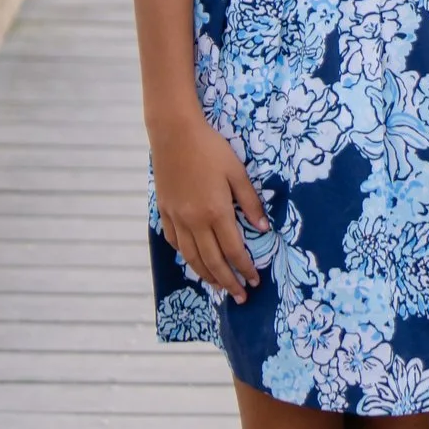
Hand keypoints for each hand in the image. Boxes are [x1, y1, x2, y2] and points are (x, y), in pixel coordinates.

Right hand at [149, 99, 267, 295]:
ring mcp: (177, 219)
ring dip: (207, 275)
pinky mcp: (164, 212)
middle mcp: (195, 221)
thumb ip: (250, 202)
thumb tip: (263, 228)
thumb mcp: (237, 172)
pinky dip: (186, 257)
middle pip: (212, 261)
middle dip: (228, 281)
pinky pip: (175, 243)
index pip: (234, 250)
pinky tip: (195, 261)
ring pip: (192, 257)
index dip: (245, 268)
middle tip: (240, 295)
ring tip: (219, 286)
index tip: (255, 279)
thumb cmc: (210, 149)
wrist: (174, 134)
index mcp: (216, 212)